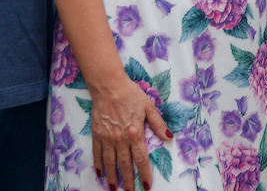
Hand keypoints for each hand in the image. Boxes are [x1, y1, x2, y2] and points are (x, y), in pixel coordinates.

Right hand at [90, 74, 172, 189]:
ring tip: (113, 188)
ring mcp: (107, 138)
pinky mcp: (97, 134)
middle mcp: (120, 139)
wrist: (109, 85)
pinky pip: (97, 153)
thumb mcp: (149, 106)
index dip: (144, 174)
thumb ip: (158, 124)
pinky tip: (99, 173)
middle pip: (125, 165)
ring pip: (110, 162)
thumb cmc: (130, 94)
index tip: (146, 185)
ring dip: (112, 176)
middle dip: (128, 181)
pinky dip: (98, 164)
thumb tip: (169, 137)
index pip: (141, 160)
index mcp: (135, 133)